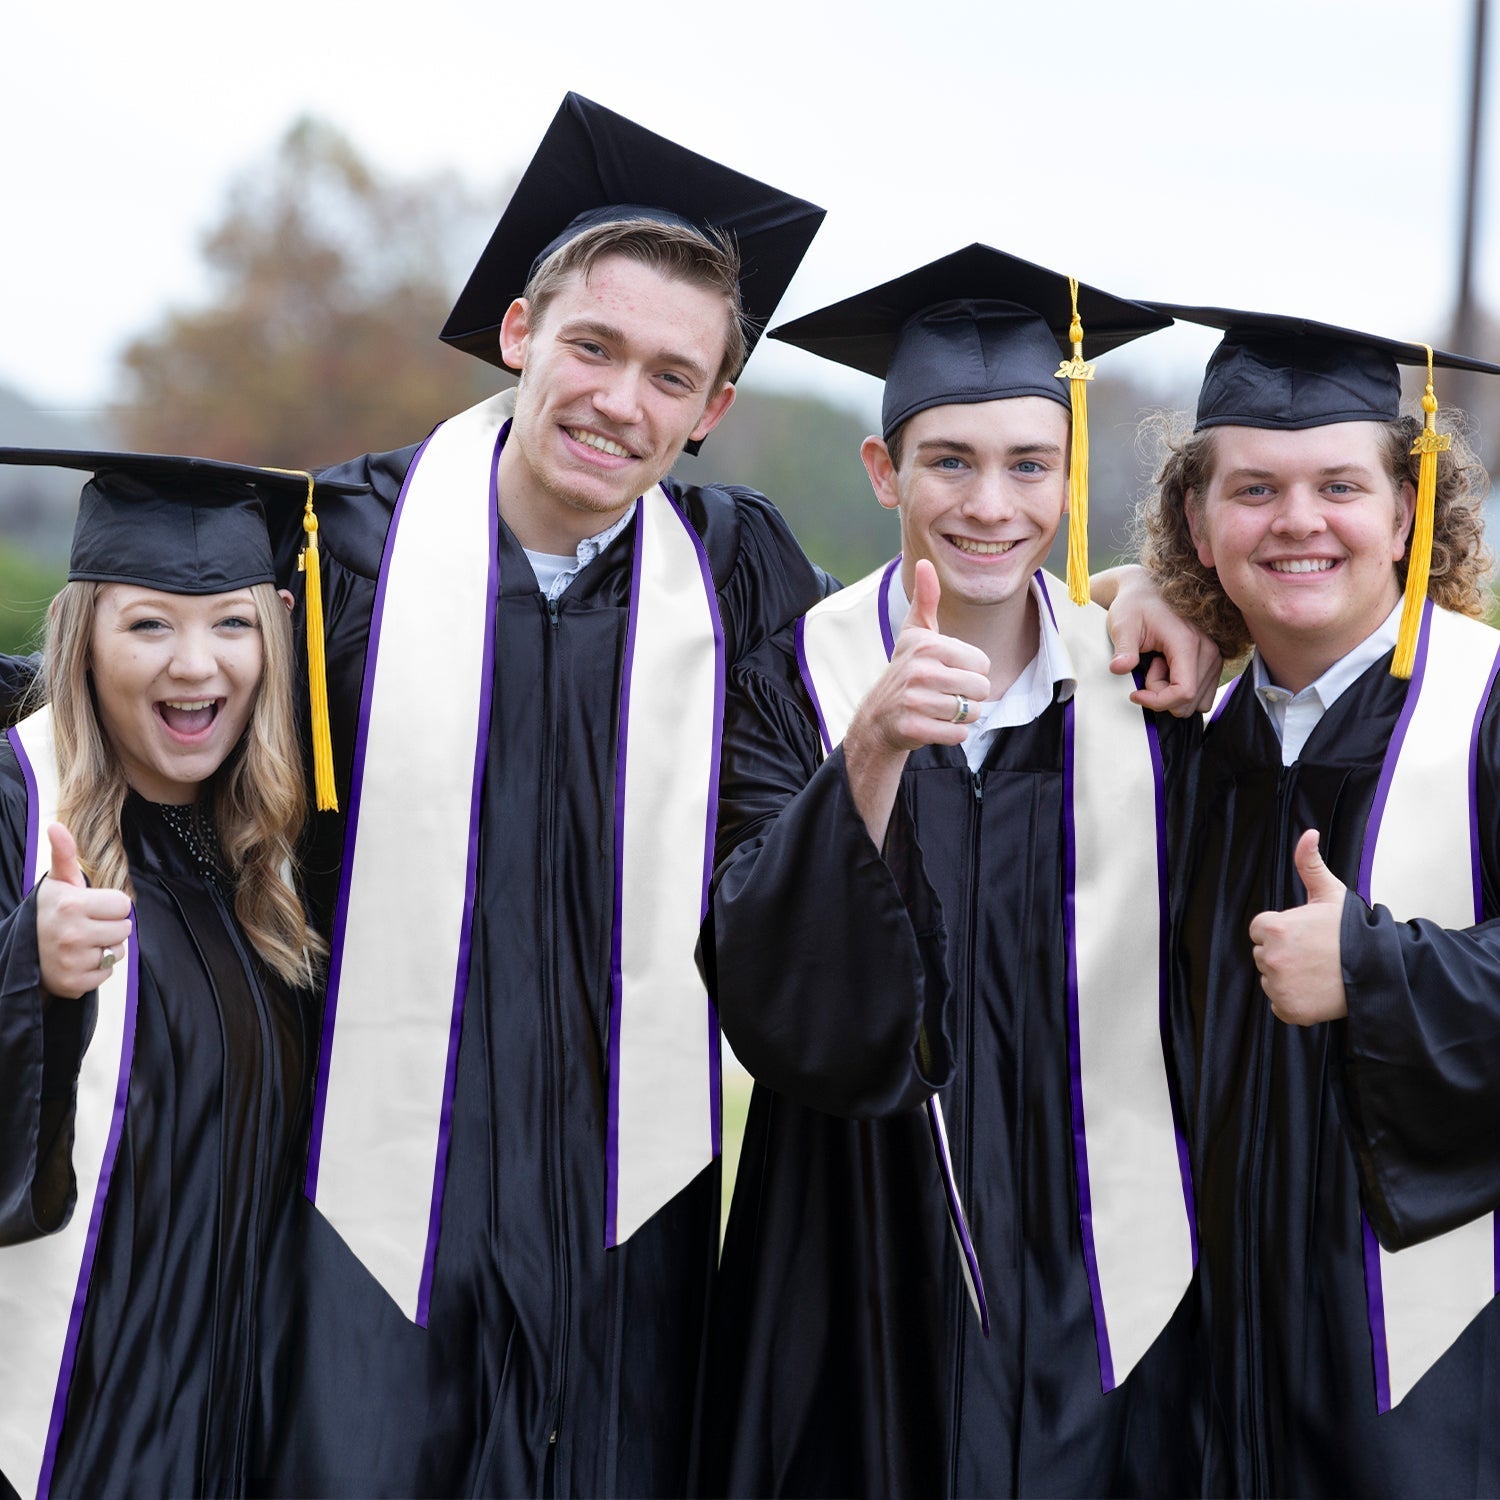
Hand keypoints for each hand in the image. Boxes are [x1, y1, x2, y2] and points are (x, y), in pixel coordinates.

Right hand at [36, 823, 131, 998]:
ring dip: (105, 948)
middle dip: (110, 926)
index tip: (90, 907)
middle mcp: (72, 933)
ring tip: (81, 943)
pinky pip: (107, 975)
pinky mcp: (74, 983)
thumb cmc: (50, 912)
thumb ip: (65, 854)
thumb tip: (55, 825)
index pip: (124, 904)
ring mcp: (72, 961)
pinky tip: (77, 961)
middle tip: (85, 926)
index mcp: (72, 905)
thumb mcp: (58, 882)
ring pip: (118, 952)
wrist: (24, 953)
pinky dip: (96, 970)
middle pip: (125, 928)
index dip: (110, 905)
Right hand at [850, 560, 991, 755]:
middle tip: (945, 693)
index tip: (947, 672)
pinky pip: (958, 734)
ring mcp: (915, 701)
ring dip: (961, 716)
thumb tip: (925, 563)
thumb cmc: (906, 670)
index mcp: (927, 645)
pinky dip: (952, 733)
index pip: (982, 663)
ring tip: (939, 709)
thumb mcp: (915, 634)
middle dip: (969, 696)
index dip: (971, 671)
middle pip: (981, 688)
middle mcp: (920, 671)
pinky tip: (934, 724)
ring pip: (971, 712)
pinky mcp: (913, 727)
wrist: (878, 716)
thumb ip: (926, 600)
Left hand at [1097, 564, 1221, 716]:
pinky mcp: (1213, 661)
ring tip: (1158, 665)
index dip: (1158, 701)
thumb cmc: (1135, 606)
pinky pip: (1202, 693)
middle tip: (1149, 667)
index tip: (1136, 693)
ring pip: (1196, 700)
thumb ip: (1123, 648)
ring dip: (1172, 692)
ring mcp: (1214, 656)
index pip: (1184, 692)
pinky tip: (1168, 668)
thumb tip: (1120, 668)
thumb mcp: (1123, 625)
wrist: (1146, 592)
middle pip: (1189, 700)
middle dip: (1162, 694)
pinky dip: (1182, 689)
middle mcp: (1208, 649)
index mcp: (1187, 642)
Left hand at [1248, 829, 1348, 1024]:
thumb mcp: (1330, 893)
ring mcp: (1279, 985)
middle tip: (1315, 953)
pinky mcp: (1288, 1009)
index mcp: (1274, 928)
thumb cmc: (1352, 931)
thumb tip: (1308, 833)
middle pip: (1264, 954)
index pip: (1261, 930)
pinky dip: (1294, 1000)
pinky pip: (1279, 1003)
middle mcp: (1271, 957)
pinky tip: (1316, 990)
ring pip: (1271, 978)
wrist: (1379, 970)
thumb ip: (1309, 863)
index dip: (1283, 930)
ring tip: (1318, 971)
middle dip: (1284, 953)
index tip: (1306, 934)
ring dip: (1288, 976)